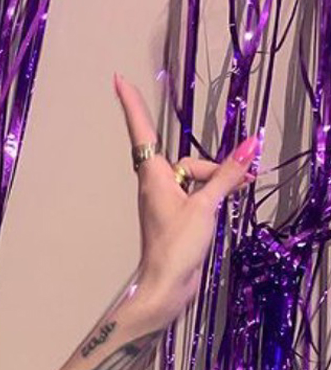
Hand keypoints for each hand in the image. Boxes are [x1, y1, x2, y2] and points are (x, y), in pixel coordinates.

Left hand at [114, 73, 259, 325]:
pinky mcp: (178, 217)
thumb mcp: (206, 206)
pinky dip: (217, 193)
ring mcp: (167, 202)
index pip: (142, 132)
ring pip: (198, 178)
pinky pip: (200, 194)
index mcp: (153, 178)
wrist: (166, 289)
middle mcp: (156, 186)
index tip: (118, 80)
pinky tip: (237, 194)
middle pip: (189, 162)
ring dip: (220, 182)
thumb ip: (227, 175)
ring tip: (243, 189)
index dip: (132, 106)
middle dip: (215, 167)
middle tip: (242, 176)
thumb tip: (250, 145)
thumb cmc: (176, 247)